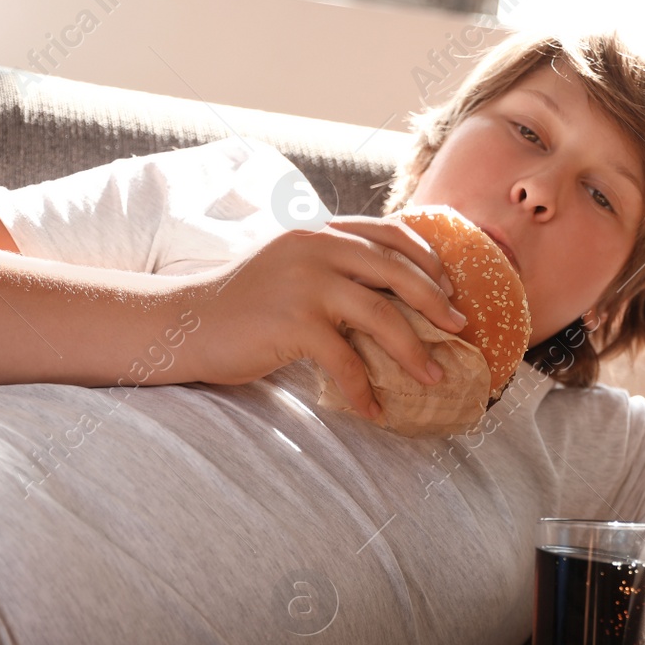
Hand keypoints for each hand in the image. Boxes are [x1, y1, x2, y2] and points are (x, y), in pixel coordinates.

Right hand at [189, 215, 470, 418]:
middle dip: (436, 303)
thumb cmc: (243, 304)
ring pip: (382, 316)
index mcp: (320, 233)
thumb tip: (391, 296)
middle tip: (459, 329)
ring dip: (414, 352)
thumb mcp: (292, 269)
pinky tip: (375, 411)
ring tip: (433, 377)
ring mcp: (306, 285)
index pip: (390, 234)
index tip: (450, 287)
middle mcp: (317, 249)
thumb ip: (333, 268)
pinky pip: (347, 360)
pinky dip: (365, 390)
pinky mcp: (294, 323)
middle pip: (397, 272)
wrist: (186, 323)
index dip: (427, 259)